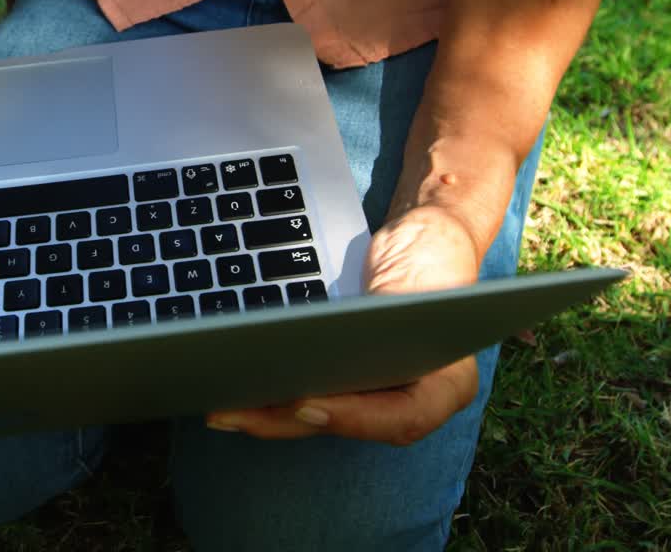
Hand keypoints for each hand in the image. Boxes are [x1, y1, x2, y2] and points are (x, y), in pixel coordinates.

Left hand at [206, 205, 481, 443]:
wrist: (427, 245)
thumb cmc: (429, 263)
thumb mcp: (416, 285)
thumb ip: (388, 316)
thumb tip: (332, 343)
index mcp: (449, 386)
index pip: (402, 419)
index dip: (352, 418)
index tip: (305, 404)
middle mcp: (414, 403)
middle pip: (349, 425)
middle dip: (288, 420)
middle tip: (238, 412)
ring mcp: (378, 397)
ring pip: (321, 418)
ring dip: (267, 415)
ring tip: (221, 409)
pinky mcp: (348, 384)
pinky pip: (311, 399)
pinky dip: (273, 399)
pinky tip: (234, 395)